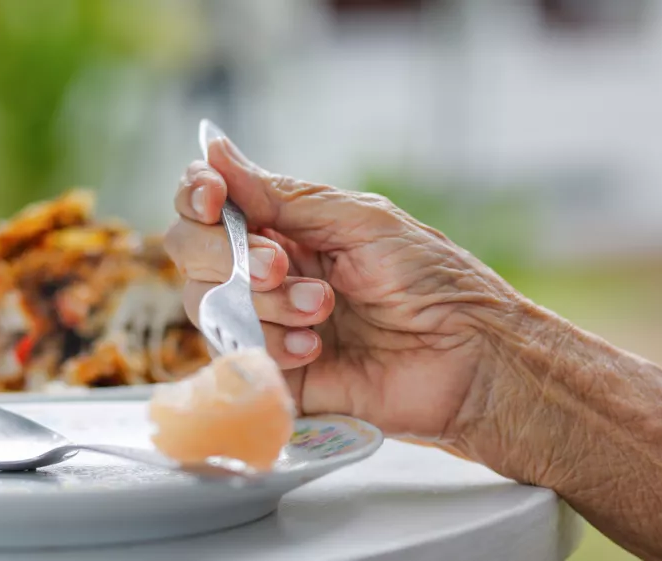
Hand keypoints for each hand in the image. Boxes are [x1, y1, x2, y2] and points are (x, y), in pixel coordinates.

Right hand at [164, 133, 524, 443]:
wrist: (469, 356)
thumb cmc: (431, 279)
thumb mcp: (360, 222)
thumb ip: (285, 197)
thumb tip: (215, 151)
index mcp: (292, 226)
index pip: (212, 202)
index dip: (196, 195)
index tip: (211, 198)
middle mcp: (272, 270)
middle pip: (192, 250)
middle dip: (228, 253)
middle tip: (281, 266)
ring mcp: (270, 322)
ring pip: (207, 303)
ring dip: (262, 303)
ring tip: (323, 311)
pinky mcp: (276, 374)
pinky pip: (235, 357)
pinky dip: (270, 345)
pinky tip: (316, 350)